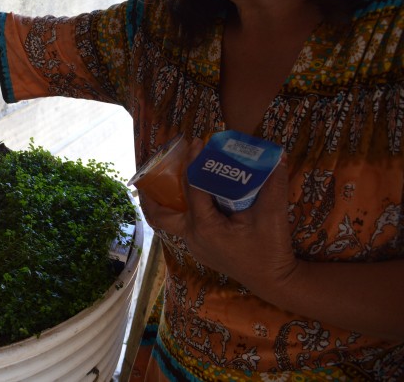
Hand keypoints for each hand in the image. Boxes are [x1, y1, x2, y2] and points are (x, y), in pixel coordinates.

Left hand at [140, 138, 297, 296]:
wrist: (275, 282)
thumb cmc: (271, 250)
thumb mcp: (272, 216)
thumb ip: (274, 185)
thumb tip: (278, 156)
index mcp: (205, 227)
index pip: (192, 188)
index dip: (193, 163)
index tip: (195, 143)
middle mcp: (193, 236)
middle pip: (159, 215)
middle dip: (149, 194)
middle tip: (146, 173)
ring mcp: (195, 245)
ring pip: (168, 221)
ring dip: (163, 202)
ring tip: (160, 181)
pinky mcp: (201, 248)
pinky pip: (182, 225)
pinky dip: (180, 210)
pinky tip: (189, 197)